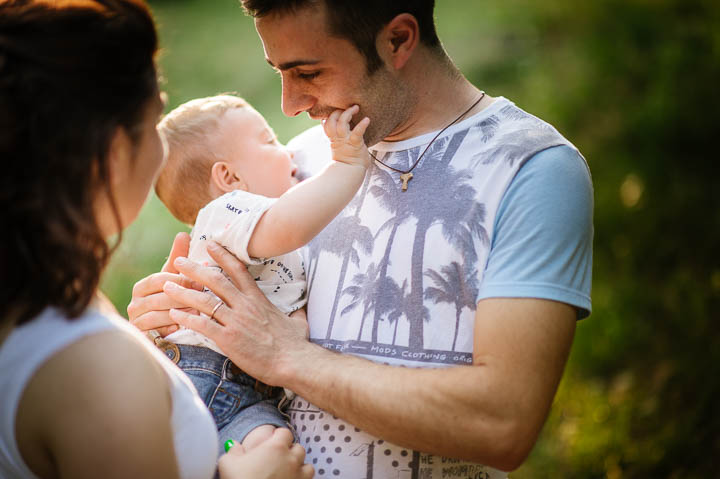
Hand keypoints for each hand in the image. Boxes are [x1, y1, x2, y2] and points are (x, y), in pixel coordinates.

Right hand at [127, 232, 200, 335]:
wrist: (160, 330)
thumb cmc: (170, 299)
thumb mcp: (174, 278)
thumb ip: (178, 257)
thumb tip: (184, 233)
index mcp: (142, 286)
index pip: (160, 279)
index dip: (180, 280)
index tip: (199, 282)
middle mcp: (135, 303)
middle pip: (159, 297)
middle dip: (182, 297)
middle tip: (201, 297)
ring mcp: (136, 321)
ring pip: (157, 314)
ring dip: (178, 312)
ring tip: (197, 311)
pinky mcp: (141, 336)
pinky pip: (154, 331)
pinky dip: (169, 328)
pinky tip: (182, 327)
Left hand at [163, 241, 310, 384]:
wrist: (294, 362)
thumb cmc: (296, 345)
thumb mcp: (298, 322)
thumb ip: (296, 314)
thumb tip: (301, 311)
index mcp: (258, 300)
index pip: (238, 270)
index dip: (223, 256)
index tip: (210, 245)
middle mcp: (245, 306)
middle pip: (216, 281)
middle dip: (195, 269)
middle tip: (179, 261)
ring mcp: (235, 322)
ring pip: (204, 300)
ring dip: (184, 292)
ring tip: (167, 285)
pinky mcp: (228, 339)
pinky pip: (202, 325)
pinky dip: (186, 318)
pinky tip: (174, 314)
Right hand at [218, 429, 312, 478]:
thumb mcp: (228, 463)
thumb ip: (233, 450)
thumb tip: (234, 445)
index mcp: (276, 447)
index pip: (285, 433)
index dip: (278, 437)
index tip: (271, 443)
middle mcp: (291, 460)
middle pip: (298, 448)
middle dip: (290, 452)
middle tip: (277, 460)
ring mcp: (299, 476)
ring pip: (307, 466)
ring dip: (299, 466)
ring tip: (287, 472)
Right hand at [323, 105, 370, 168]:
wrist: (351, 172)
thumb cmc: (348, 160)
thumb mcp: (339, 147)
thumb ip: (337, 137)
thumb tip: (338, 133)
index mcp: (333, 138)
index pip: (326, 124)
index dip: (328, 116)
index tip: (334, 111)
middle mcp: (338, 138)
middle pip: (331, 120)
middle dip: (337, 112)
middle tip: (346, 107)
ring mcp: (346, 140)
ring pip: (342, 123)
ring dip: (348, 113)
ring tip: (355, 107)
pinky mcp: (355, 144)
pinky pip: (357, 132)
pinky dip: (362, 125)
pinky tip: (367, 119)